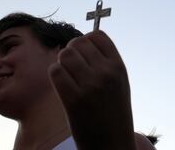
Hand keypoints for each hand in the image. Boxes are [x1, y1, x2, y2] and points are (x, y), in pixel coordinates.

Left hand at [48, 31, 135, 149]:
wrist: (113, 142)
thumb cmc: (114, 111)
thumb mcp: (119, 83)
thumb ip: (106, 62)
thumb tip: (81, 41)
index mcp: (119, 67)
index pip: (97, 36)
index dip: (86, 41)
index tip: (85, 53)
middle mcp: (106, 74)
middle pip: (77, 43)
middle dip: (71, 52)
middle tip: (73, 66)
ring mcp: (90, 86)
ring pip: (65, 55)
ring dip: (62, 63)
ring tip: (68, 75)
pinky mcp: (73, 100)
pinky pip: (55, 72)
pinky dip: (56, 75)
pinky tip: (63, 85)